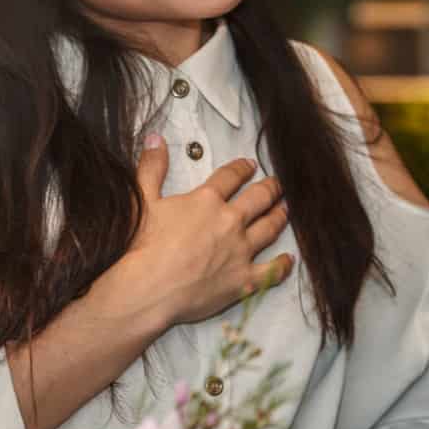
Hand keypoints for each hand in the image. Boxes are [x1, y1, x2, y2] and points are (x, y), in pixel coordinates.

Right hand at [122, 136, 293, 326]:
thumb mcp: (141, 199)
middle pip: (259, 198)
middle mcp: (230, 222)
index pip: (230, 177)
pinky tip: (288, 259)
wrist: (145, 289)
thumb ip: (151, 167)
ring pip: (270, 228)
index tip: (249, 166)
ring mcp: (240, 251)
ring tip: (286, 209)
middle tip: (277, 185)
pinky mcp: (243, 280)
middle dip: (271, 188)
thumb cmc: (140, 247)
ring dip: (280, 216)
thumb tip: (155, 139)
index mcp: (206, 200)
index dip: (242, 169)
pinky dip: (283, 264)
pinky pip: (272, 270)